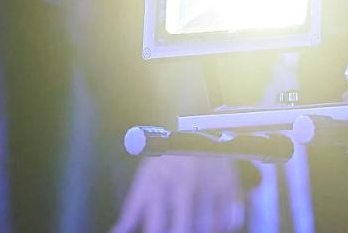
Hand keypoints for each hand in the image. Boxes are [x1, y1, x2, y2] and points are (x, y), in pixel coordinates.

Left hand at [108, 154, 246, 232]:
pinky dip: (226, 226)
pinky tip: (219, 226)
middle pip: (185, 229)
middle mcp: (184, 188)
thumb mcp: (144, 180)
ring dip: (205, 231)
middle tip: (182, 232)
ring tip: (201, 230)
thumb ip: (131, 211)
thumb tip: (116, 232)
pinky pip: (231, 216)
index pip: (157, 229)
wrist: (191, 126)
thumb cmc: (165, 157)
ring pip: (210, 227)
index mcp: (160, 189)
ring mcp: (208, 186)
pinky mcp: (228, 183)